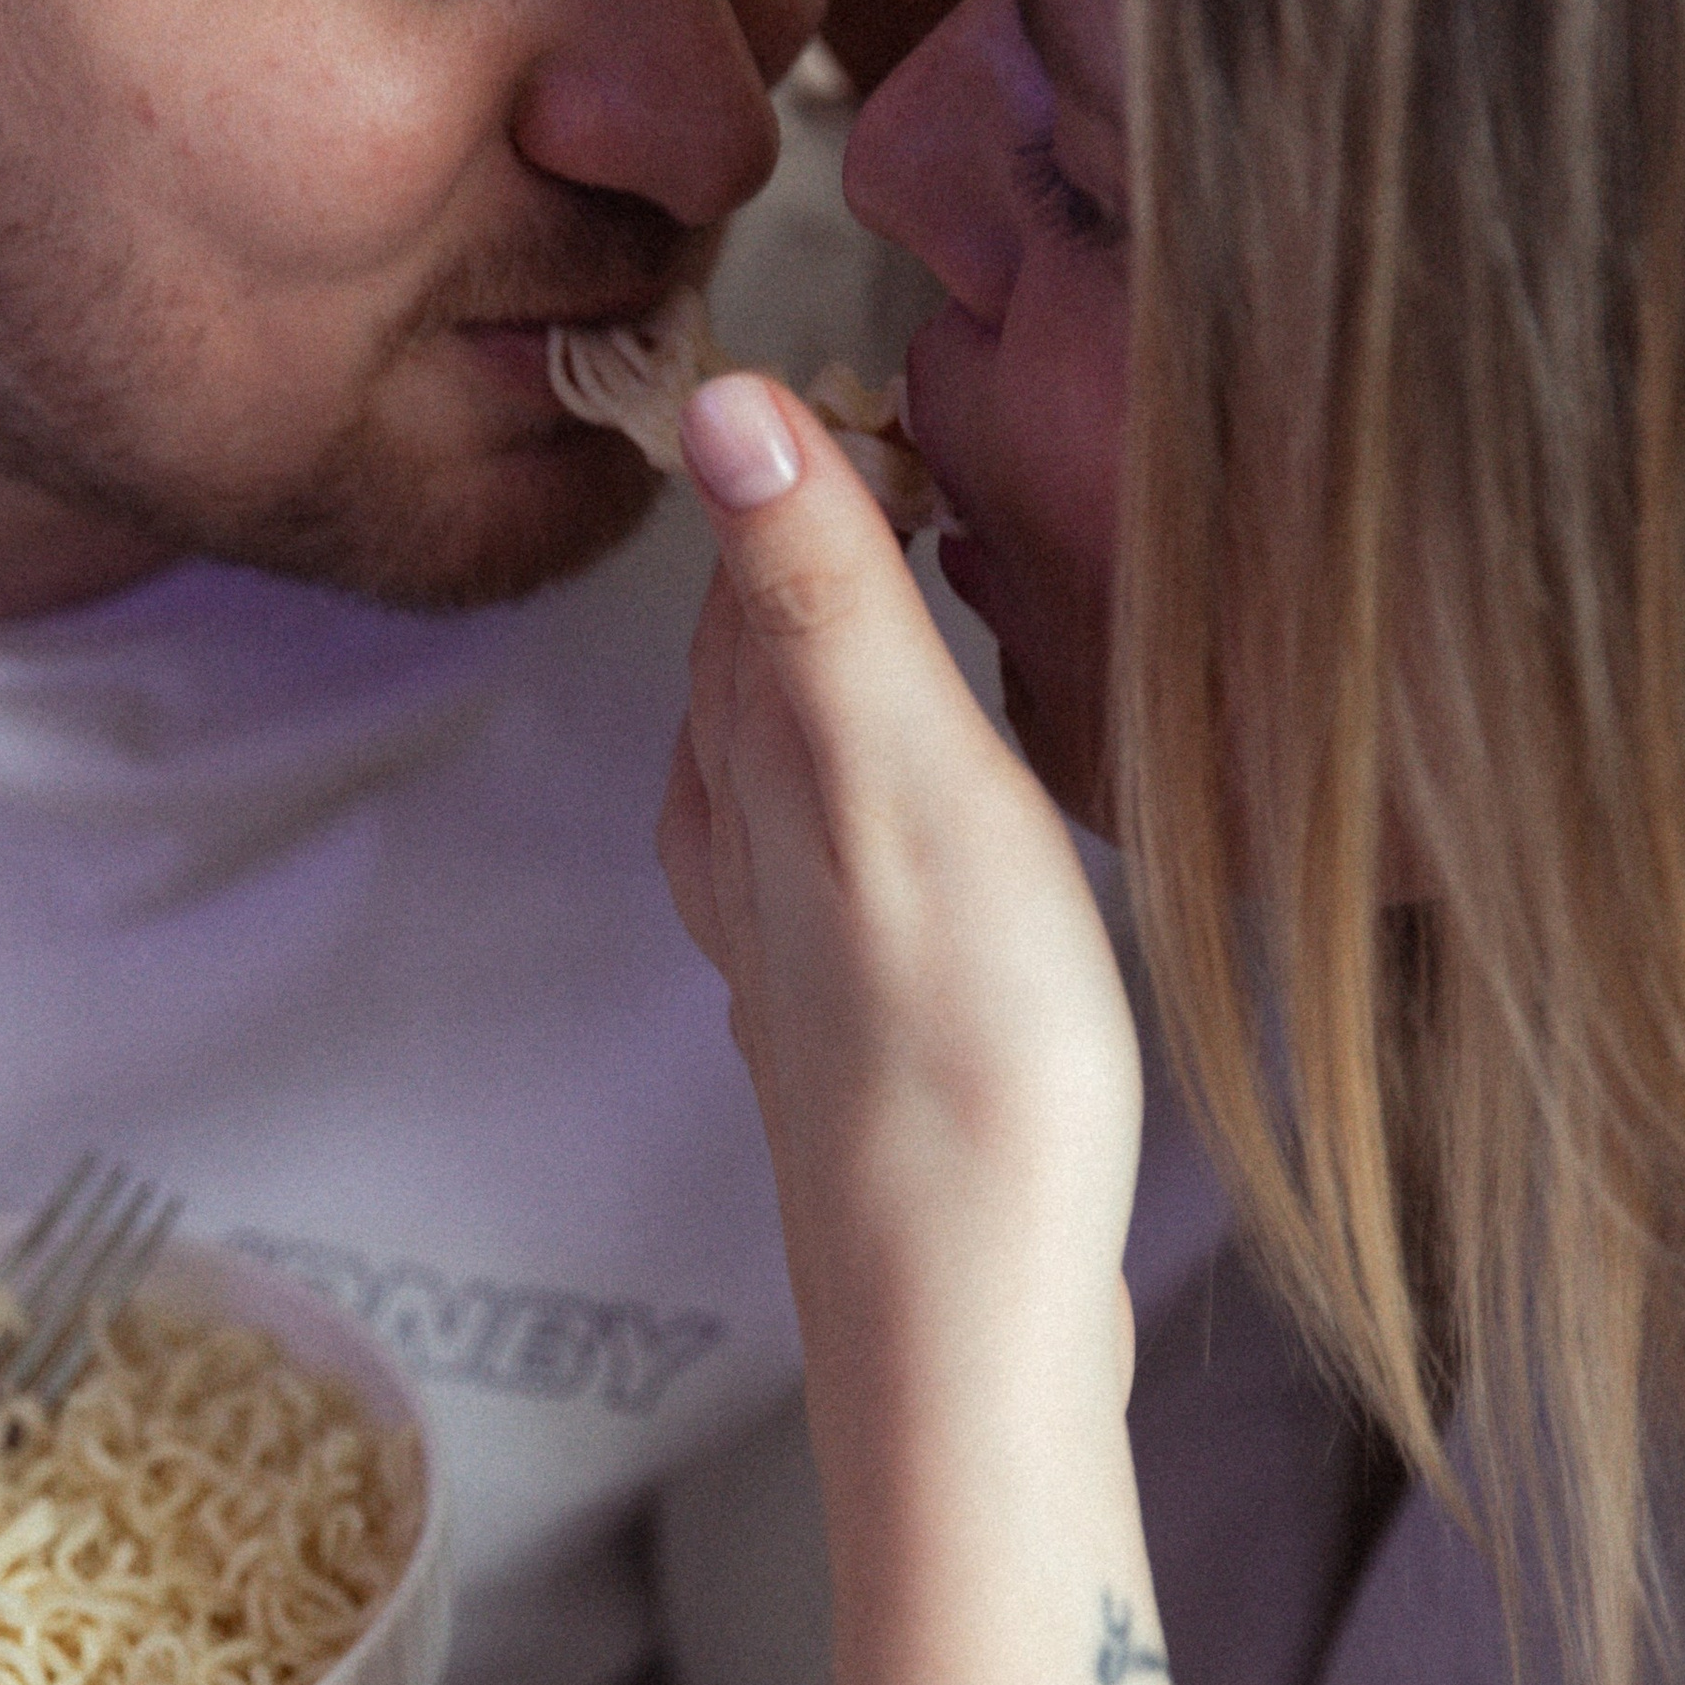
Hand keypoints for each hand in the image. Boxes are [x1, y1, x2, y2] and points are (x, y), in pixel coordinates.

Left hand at [658, 379, 1139, 1412]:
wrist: (967, 1326)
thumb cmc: (959, 1060)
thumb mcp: (900, 785)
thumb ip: (818, 600)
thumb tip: (717, 401)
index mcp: (746, 775)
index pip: (737, 564)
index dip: (795, 453)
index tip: (866, 357)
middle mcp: (744, 858)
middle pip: (746, 658)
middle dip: (801, 542)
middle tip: (890, 433)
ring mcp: (795, 956)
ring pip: (779, 763)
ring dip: (827, 665)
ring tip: (901, 591)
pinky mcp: (863, 1035)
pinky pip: (838, 860)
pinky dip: (865, 788)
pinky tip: (914, 815)